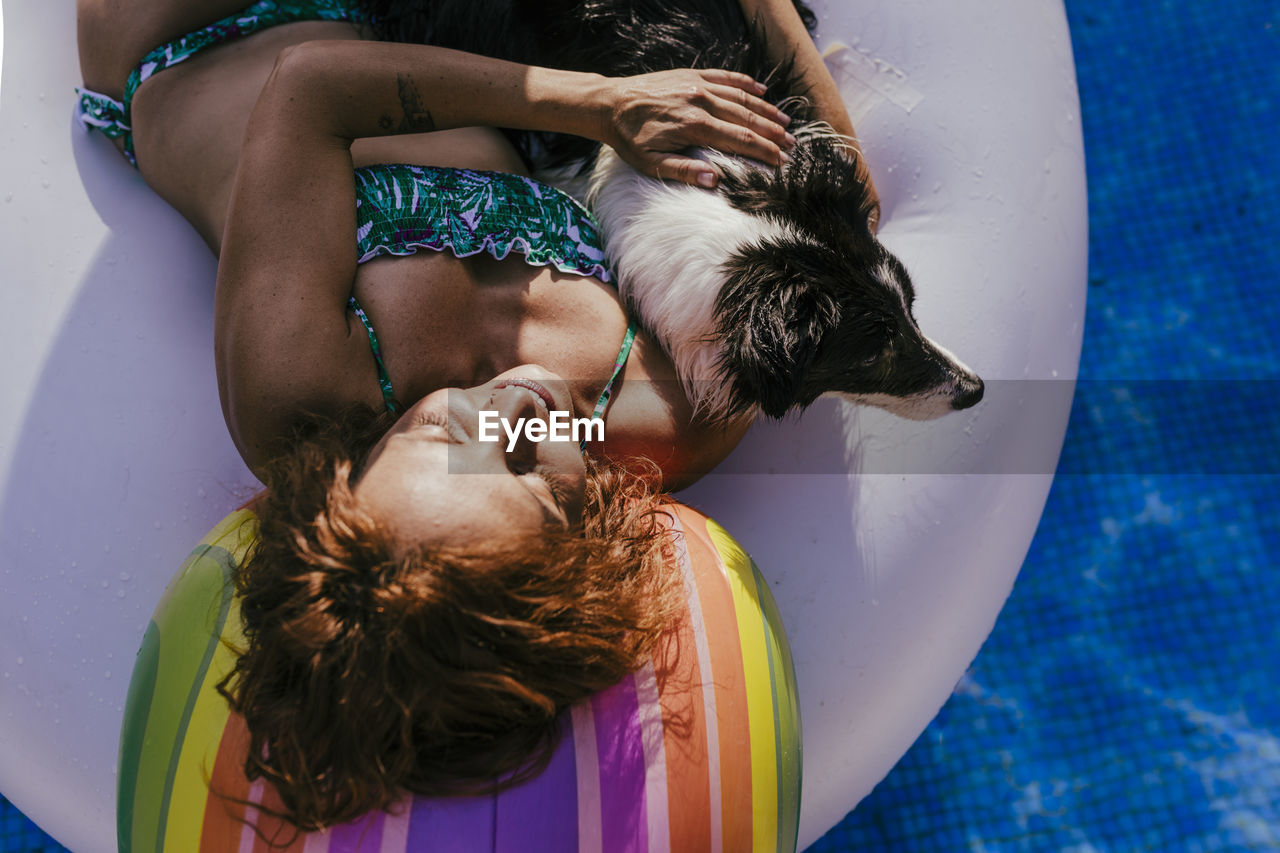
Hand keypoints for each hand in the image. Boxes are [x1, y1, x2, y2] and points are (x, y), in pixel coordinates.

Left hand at [600, 68, 794, 186]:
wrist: (609, 103)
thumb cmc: (629, 138)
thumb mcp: (650, 163)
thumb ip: (684, 171)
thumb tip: (716, 180)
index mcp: (693, 126)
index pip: (739, 140)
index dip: (764, 152)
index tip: (781, 162)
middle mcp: (700, 101)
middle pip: (746, 119)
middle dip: (772, 133)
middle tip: (792, 145)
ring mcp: (697, 84)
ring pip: (741, 97)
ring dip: (765, 109)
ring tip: (785, 122)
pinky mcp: (692, 73)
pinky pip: (725, 77)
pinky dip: (746, 83)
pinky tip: (762, 89)